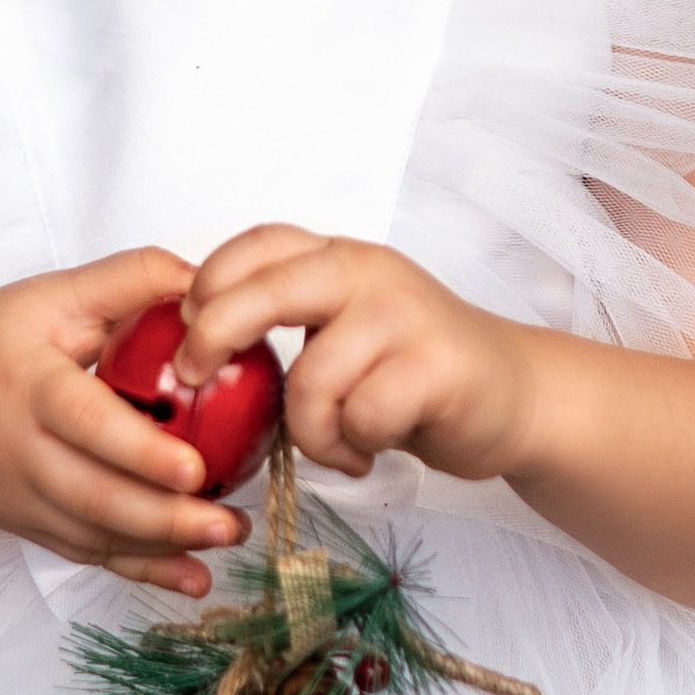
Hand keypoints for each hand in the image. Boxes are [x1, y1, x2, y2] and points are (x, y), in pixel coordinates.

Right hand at [0, 246, 248, 596]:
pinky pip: (86, 555)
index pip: (84, 421)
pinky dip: (141, 570)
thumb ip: (131, 278)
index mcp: (26, 384)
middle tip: (229, 518)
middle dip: (165, 516)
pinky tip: (192, 577)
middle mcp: (16, 451)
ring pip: (94, 535)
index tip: (194, 467)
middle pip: (93, 495)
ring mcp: (18, 499)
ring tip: (228, 535)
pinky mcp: (27, 526)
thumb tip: (205, 281)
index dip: (139, 449)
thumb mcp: (54, 294)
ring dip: (164, 545)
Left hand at [175, 228, 537, 484]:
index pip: (260, 243)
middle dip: (214, 333)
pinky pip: (360, 417)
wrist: (512, 392)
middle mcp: (367, 271)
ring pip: (311, 379)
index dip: (209, 277)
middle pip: (266, 289)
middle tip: (195, 378)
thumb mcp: (345, 323)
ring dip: (311, 432)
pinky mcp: (436, 367)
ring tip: (337, 445)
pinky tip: (370, 450)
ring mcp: (404, 315)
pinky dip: (352, 448)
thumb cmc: (412, 366)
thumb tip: (194, 348)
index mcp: (338, 256)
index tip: (182, 323)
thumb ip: (289, 318)